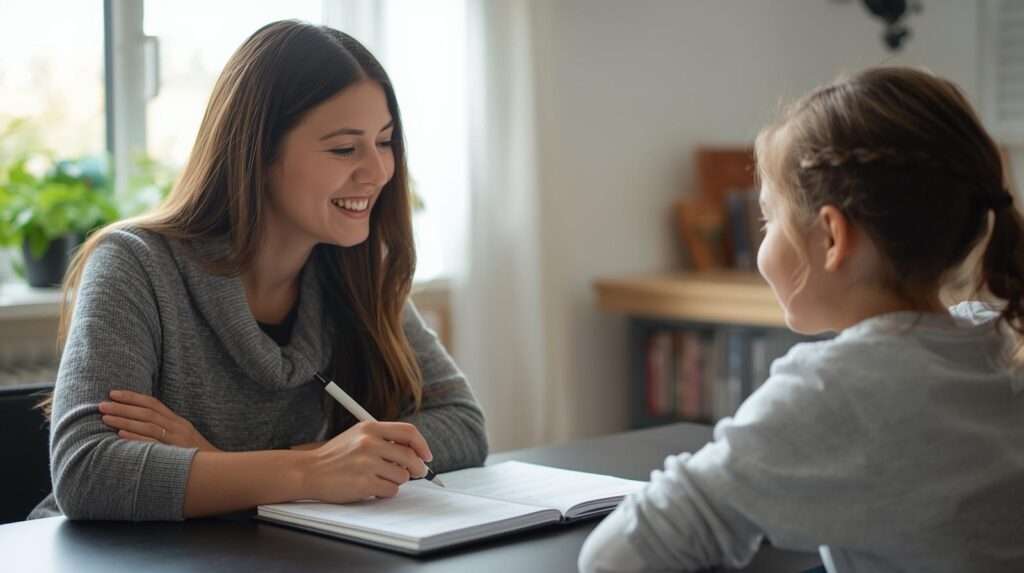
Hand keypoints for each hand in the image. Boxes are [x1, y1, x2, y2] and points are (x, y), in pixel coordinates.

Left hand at [99, 389, 221, 451]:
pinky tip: (121, 434)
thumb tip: (140, 427)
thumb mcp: (183, 439)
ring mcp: (177, 440)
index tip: (113, 393)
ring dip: (125, 420)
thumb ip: (166, 431)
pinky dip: (136, 437)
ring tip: (105, 418)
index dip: (133, 397)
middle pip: (147, 412)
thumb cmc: (196, 458)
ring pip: (148, 425)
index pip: (153, 404)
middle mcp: (178, 427)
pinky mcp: (176, 453)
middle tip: (101, 405)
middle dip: (123, 407)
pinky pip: (153, 443)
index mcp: (178, 422)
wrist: (218, 472)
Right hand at [300, 421, 432, 502]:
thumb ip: (384, 439)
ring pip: (402, 476)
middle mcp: (369, 443)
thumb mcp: (358, 436)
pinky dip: (386, 492)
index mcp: (370, 428)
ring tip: (381, 479)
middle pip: (410, 456)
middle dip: (419, 468)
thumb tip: (415, 451)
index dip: (422, 445)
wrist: (309, 471)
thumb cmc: (335, 456)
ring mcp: (366, 463)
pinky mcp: (364, 483)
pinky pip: (390, 490)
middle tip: (418, 473)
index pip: (408, 432)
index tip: (426, 456)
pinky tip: (373, 489)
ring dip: (397, 481)